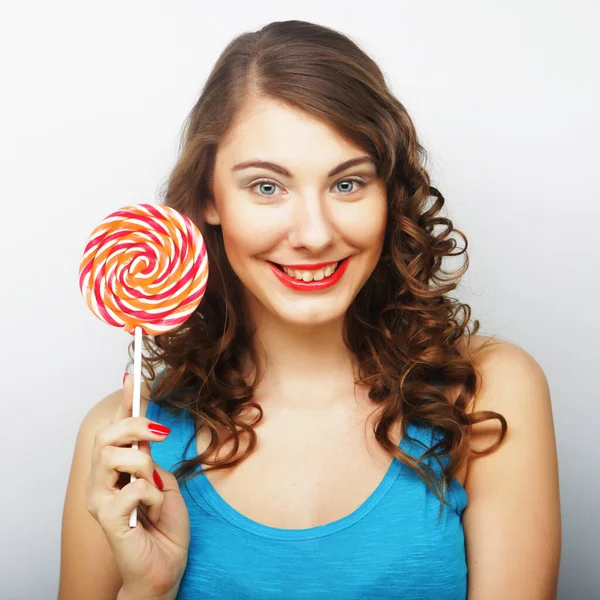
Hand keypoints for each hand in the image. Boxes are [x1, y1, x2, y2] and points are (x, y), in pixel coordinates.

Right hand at [85, 374, 190, 598]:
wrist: (166, 568)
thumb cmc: (164, 527)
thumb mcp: (162, 481)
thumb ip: (149, 458)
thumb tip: (147, 431)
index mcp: (114, 472)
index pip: (114, 430)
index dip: (125, 402)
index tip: (132, 376)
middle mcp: (99, 483)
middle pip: (106, 435)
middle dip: (136, 425)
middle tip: (160, 434)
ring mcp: (99, 500)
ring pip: (112, 454)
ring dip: (144, 464)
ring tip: (155, 486)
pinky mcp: (106, 518)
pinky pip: (132, 487)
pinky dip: (152, 495)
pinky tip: (153, 511)